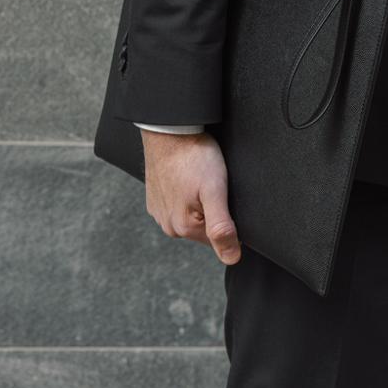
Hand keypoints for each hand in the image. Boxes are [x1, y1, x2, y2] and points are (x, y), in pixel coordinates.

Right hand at [140, 128, 240, 264]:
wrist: (169, 130)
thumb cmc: (194, 156)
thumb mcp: (215, 190)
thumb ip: (222, 227)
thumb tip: (232, 258)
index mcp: (184, 228)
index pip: (218, 238)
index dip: (228, 217)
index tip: (224, 195)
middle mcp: (168, 225)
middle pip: (204, 227)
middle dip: (213, 209)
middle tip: (211, 183)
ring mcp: (159, 211)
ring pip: (191, 214)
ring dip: (199, 200)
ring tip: (199, 177)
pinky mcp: (154, 198)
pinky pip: (177, 202)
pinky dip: (185, 192)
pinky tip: (188, 176)